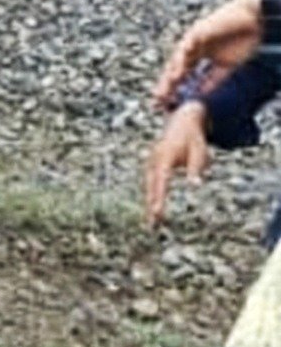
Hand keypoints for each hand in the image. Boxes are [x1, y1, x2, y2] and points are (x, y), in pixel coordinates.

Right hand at [144, 102, 209, 228]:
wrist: (183, 121)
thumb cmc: (193, 138)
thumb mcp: (199, 151)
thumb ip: (196, 168)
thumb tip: (195, 186)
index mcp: (165, 156)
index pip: (161, 181)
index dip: (159, 197)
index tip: (157, 212)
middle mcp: (154, 160)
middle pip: (151, 186)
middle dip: (151, 205)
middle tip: (152, 225)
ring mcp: (151, 162)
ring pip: (148, 186)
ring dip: (150, 203)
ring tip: (152, 223)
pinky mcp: (153, 166)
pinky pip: (151, 183)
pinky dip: (152, 196)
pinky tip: (153, 209)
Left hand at [152, 0, 262, 109]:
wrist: (252, 20)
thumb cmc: (240, 41)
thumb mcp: (225, 66)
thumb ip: (212, 79)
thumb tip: (201, 97)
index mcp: (196, 58)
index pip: (181, 76)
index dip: (173, 90)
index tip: (165, 106)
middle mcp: (190, 49)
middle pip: (174, 68)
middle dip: (166, 84)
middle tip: (158, 100)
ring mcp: (192, 39)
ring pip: (179, 56)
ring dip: (174, 69)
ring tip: (170, 82)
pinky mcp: (198, 30)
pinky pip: (190, 41)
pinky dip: (186, 51)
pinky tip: (182, 61)